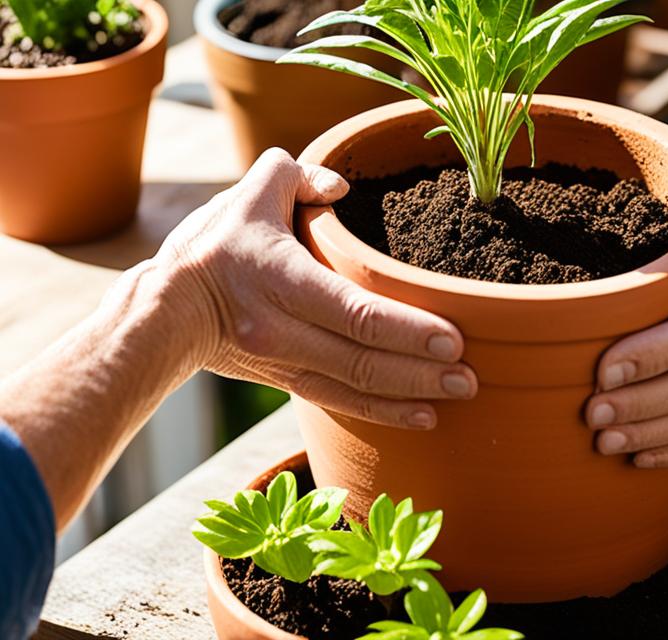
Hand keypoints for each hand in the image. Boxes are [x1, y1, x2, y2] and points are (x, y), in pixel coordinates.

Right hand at [155, 148, 476, 429]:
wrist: (165, 313)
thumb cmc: (212, 248)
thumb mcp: (249, 196)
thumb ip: (296, 177)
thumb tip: (340, 185)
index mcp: (283, 282)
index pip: (355, 313)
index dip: (406, 330)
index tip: (452, 339)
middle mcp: (287, 331)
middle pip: (364, 359)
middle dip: (422, 372)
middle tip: (471, 376)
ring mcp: (289, 362)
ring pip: (357, 388)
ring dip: (412, 396)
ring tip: (461, 396)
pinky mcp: (291, 381)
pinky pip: (343, 402)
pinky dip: (384, 412)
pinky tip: (422, 418)